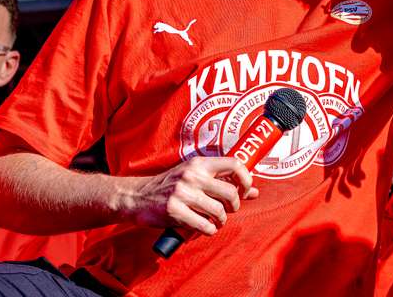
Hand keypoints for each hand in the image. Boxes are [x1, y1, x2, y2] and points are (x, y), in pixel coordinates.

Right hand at [119, 157, 256, 234]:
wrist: (138, 196)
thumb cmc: (171, 185)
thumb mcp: (195, 176)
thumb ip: (223, 181)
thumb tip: (254, 192)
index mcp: (199, 163)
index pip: (234, 164)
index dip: (246, 178)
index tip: (245, 189)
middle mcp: (192, 175)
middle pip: (230, 192)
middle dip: (234, 205)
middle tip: (229, 209)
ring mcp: (183, 193)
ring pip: (218, 211)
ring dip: (221, 220)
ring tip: (216, 221)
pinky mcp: (174, 211)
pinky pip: (204, 226)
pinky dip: (209, 230)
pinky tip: (205, 228)